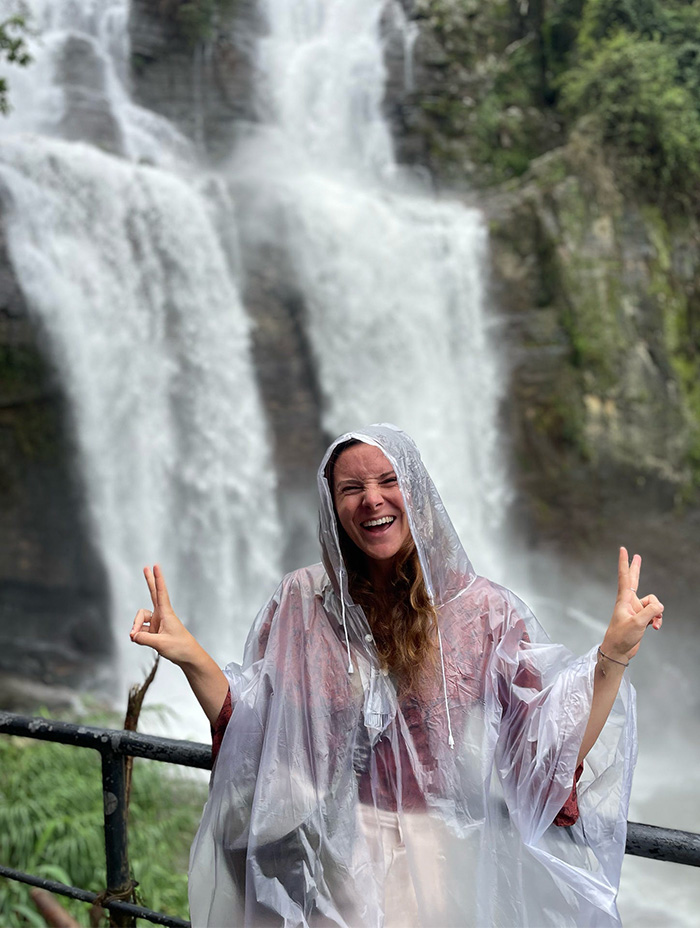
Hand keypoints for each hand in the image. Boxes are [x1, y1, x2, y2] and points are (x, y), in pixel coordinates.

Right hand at [130, 565, 199, 665]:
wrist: (189, 657)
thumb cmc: (180, 648)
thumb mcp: (160, 644)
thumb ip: (143, 638)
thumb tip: (132, 635)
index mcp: (166, 613)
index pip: (160, 592)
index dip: (157, 579)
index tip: (155, 566)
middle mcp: (162, 615)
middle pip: (153, 594)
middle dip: (148, 581)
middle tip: (145, 567)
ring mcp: (158, 622)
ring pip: (141, 619)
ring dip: (136, 626)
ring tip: (134, 637)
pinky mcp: (155, 631)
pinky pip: (142, 630)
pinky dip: (138, 634)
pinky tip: (137, 639)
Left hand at [601, 547, 663, 661]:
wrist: (618, 651)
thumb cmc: (622, 636)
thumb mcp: (637, 623)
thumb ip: (650, 611)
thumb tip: (660, 606)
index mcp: (624, 599)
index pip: (625, 576)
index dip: (625, 562)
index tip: (623, 549)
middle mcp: (629, 602)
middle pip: (634, 580)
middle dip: (636, 569)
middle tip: (637, 556)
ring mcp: (635, 610)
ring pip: (653, 603)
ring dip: (657, 612)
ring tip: (654, 623)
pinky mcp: (640, 618)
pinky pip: (654, 613)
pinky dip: (657, 619)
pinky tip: (655, 627)